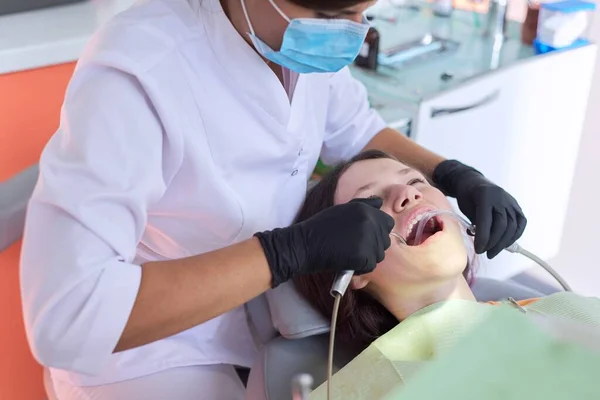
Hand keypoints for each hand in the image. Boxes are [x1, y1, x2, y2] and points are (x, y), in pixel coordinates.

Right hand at [255, 197, 394, 287]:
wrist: (304, 245)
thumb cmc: (320, 228)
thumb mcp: (342, 209)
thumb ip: (363, 205)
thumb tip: (379, 203)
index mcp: (365, 209)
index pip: (387, 223)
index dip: (377, 231)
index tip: (364, 237)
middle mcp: (369, 222)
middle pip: (385, 240)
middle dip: (373, 246)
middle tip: (354, 248)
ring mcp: (367, 239)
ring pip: (379, 254)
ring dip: (367, 257)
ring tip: (349, 254)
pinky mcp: (363, 256)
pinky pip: (369, 266)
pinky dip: (360, 268)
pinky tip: (346, 262)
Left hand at [433, 160, 526, 258]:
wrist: (473, 182)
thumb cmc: (466, 197)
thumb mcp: (465, 207)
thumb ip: (475, 223)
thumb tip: (483, 243)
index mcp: (485, 196)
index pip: (486, 220)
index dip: (483, 237)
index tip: (479, 250)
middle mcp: (501, 198)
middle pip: (502, 225)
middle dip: (493, 242)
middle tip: (485, 252)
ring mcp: (511, 202)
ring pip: (512, 226)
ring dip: (503, 242)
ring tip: (492, 252)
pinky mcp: (516, 206)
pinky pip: (520, 223)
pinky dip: (515, 235)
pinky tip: (506, 244)